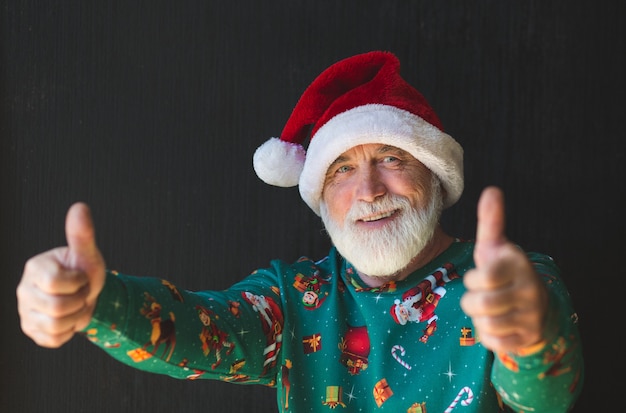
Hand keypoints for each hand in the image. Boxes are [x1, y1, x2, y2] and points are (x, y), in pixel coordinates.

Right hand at [16, 203, 105, 347]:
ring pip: (56, 326)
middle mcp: (24, 291)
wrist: (85, 293)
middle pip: (57, 307)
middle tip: (81, 293)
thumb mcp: (86, 254)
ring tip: (76, 305)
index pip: (56, 283)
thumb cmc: (83, 270)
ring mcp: (25, 313)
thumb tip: (80, 207)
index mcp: (34, 268)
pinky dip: (70, 331)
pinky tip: (70, 318)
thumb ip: (82, 234)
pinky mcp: (32, 331)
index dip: (78, 283)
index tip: (81, 278)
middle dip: (80, 301)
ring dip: (77, 317)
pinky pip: (55, 340)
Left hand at [460, 187, 547, 353]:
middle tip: (482, 296)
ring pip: (485, 325)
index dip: (474, 279)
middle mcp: (529, 289)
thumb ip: (491, 222)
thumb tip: (491, 190)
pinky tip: (499, 324)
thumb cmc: (504, 271)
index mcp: (517, 265)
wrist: (536, 304)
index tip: (482, 276)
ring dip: (480, 319)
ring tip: (490, 309)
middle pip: (478, 304)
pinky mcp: (529, 337)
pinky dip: (490, 336)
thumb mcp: (495, 246)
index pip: (482, 277)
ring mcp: (531, 315)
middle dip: (471, 301)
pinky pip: (494, 343)